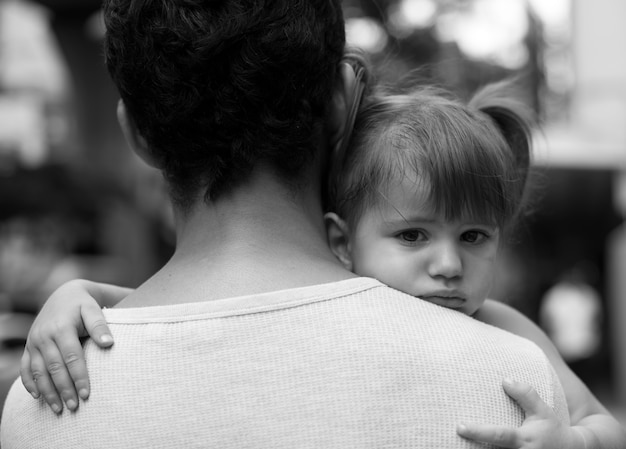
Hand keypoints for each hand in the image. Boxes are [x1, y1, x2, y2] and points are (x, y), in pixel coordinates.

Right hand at [20, 279, 113, 413]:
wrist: (63, 295)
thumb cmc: (83, 304)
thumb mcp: (93, 308)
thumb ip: (100, 325)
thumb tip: (109, 343)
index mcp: (61, 327)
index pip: (71, 357)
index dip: (79, 376)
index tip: (87, 394)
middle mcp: (44, 336)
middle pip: (54, 368)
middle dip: (64, 389)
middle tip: (74, 407)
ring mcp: (33, 342)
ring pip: (38, 371)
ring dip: (47, 392)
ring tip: (58, 409)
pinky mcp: (28, 347)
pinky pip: (25, 368)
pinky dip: (29, 383)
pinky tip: (37, 397)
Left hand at [457, 378, 583, 447]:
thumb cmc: (553, 429)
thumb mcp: (542, 411)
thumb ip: (525, 395)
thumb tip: (505, 380)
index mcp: (523, 441)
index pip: (499, 435)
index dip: (478, 432)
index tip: (459, 426)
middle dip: (473, 448)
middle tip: (448, 440)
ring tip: (452, 445)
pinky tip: (471, 448)